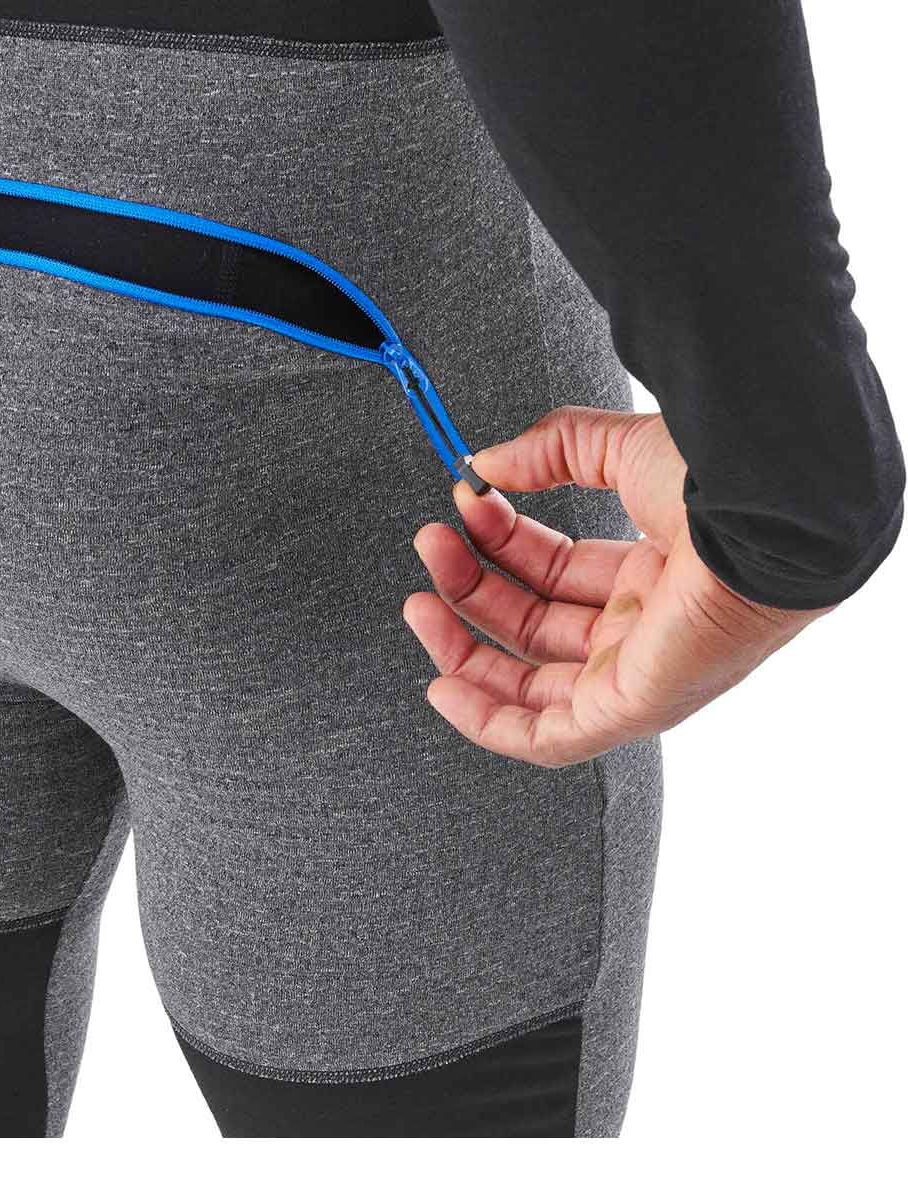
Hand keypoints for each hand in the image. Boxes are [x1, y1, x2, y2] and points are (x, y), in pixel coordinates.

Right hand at [403, 407, 832, 765]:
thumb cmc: (718, 483)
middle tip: (432, 544)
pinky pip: (549, 737)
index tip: (466, 501)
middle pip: (535, 626)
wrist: (765, 514)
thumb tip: (485, 465)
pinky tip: (442, 686)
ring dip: (466, 647)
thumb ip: (549, 451)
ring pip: (532, 685)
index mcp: (653, 570)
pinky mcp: (632, 706)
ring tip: (421, 603)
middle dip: (472, 587)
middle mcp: (646, 627)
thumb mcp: (618, 448)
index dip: (500, 540)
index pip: (556, 572)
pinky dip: (489, 720)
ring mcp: (639, 670)